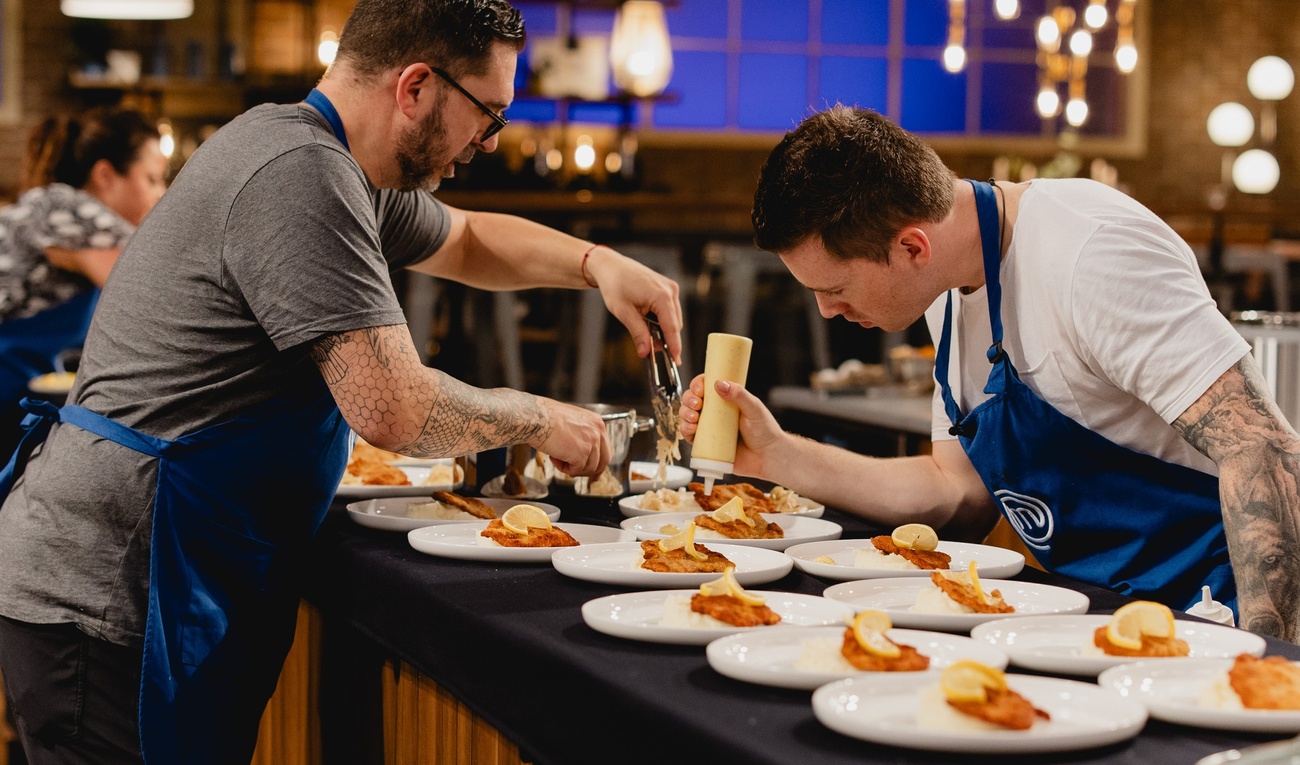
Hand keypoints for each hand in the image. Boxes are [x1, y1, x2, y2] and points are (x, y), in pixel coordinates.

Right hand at [532, 398, 611, 477]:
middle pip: (603, 461)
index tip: (595, 472)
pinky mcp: (582, 454)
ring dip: (572, 467)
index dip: (599, 463)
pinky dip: (563, 468)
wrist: (537, 418)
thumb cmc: (546, 418)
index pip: (605, 448)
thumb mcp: (571, 422)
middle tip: (577, 473)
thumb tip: (581, 454)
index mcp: (596, 422)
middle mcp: (597, 431)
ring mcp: (591, 442)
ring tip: (557, 457)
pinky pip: (576, 470)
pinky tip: (555, 457)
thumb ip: (581, 436)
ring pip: (589, 468)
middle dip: (591, 471)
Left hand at [585, 246, 683, 363]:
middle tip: (651, 350)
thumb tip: (645, 352)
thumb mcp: (623, 312)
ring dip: (663, 328)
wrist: (611, 266)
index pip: (672, 328)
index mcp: (662, 296)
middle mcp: (670, 290)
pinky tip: (649, 320)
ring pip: (673, 317)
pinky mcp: (667, 287)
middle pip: (675, 324)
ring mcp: (670, 287)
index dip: (675, 346)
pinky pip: (670, 309)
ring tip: (646, 334)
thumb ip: (637, 333)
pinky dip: (662, 318)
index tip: (676, 361)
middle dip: (666, 339)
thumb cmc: (614, 285)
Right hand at [677, 373, 784, 476]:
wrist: (768, 457)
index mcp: (725, 399)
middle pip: (692, 400)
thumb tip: (720, 383)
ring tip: (694, 418)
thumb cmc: (765, 431)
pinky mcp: (706, 444)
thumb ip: (739, 395)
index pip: (706, 386)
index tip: (700, 389)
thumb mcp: (754, 408)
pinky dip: (685, 430)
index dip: (698, 385)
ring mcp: (709, 428)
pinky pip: (689, 436)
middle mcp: (715, 412)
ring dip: (684, 414)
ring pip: (687, 416)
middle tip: (697, 404)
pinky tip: (691, 429)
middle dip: (688, 399)